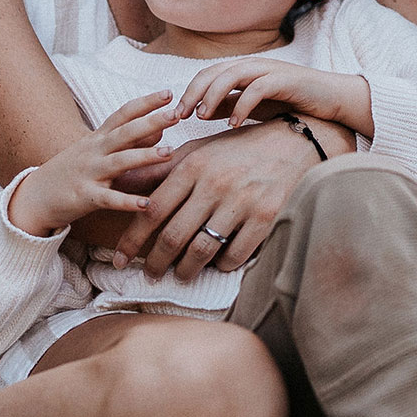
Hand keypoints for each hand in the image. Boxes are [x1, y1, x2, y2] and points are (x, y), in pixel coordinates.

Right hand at [6, 93, 174, 237]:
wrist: (34, 197)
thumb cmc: (73, 170)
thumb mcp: (97, 150)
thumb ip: (128, 142)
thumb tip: (160, 132)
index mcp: (98, 137)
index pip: (124, 113)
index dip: (145, 102)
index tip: (169, 93)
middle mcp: (94, 151)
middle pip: (125, 132)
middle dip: (151, 122)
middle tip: (177, 114)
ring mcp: (88, 172)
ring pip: (119, 161)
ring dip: (145, 156)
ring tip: (170, 152)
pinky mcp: (84, 197)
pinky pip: (108, 199)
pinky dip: (127, 202)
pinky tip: (147, 204)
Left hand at [112, 115, 354, 279]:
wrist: (296, 141)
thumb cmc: (240, 149)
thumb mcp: (200, 151)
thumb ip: (160, 169)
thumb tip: (120, 182)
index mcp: (194, 165)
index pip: (151, 210)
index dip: (131, 240)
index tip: (119, 259)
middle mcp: (215, 183)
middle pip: (172, 236)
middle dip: (155, 263)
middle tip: (150, 275)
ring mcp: (242, 201)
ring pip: (201, 251)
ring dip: (185, 270)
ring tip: (180, 274)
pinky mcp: (266, 217)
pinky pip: (234, 255)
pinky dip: (221, 265)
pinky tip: (217, 264)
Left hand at [179, 57, 372, 135]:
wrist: (333, 100)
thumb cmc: (293, 104)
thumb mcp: (255, 107)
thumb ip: (230, 106)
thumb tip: (200, 113)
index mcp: (244, 71)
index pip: (207, 75)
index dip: (188, 92)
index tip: (174, 116)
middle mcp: (254, 66)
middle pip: (214, 71)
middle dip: (193, 92)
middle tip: (180, 116)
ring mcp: (270, 70)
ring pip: (232, 74)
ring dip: (213, 95)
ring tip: (201, 117)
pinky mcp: (286, 79)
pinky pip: (257, 88)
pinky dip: (242, 104)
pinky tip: (233, 124)